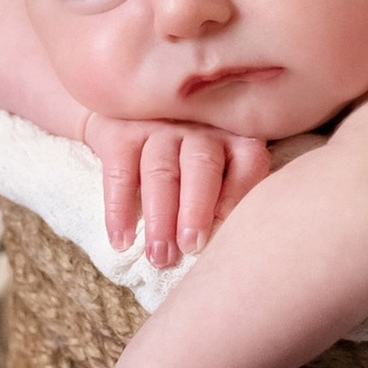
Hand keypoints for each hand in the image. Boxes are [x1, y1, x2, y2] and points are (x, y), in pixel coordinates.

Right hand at [83, 114, 270, 271]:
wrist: (134, 112)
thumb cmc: (189, 162)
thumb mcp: (220, 170)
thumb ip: (231, 199)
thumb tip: (230, 248)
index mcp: (234, 137)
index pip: (247, 161)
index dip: (238, 197)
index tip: (227, 236)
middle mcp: (199, 128)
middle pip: (201, 166)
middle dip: (195, 210)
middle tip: (190, 248)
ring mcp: (159, 127)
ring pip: (160, 172)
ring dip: (159, 218)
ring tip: (159, 256)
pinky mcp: (121, 131)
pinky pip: (120, 172)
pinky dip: (119, 209)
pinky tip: (122, 240)